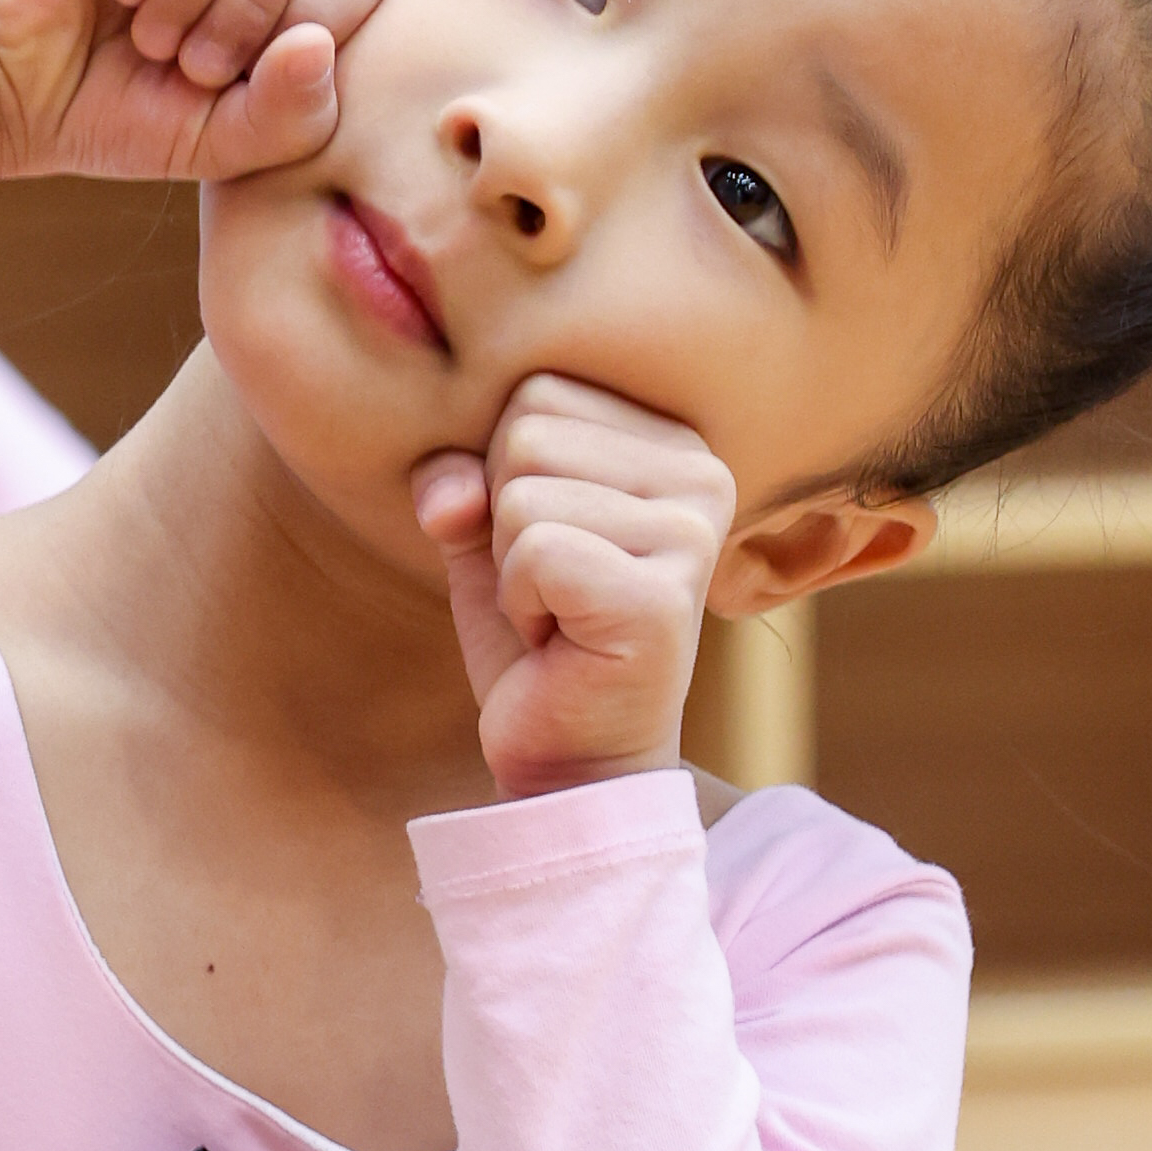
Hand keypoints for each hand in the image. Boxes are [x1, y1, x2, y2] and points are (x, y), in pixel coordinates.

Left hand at [412, 374, 736, 798]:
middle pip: (526, 430)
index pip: (537, 390)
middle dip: (503, 520)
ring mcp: (689, 535)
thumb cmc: (540, 639)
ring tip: (557, 615)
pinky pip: (535, 552)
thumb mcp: (487, 536)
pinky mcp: (660, 597)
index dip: (504, 476)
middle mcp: (701, 475)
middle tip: (552, 589)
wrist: (572, 760)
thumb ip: (462, 475)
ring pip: (521, 493)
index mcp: (673, 442)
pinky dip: (518, 604)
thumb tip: (450, 491)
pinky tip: (557, 641)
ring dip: (509, 569)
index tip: (550, 549)